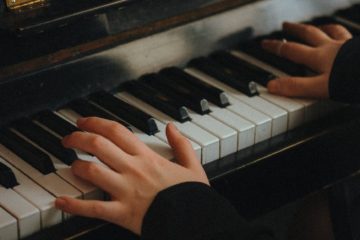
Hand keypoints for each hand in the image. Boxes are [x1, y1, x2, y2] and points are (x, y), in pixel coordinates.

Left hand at [55, 117, 208, 234]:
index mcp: (147, 157)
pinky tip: (61, 202)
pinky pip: (93, 208)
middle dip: (78, 138)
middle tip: (69, 139)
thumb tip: (172, 126)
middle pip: (98, 145)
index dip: (96, 122)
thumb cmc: (192, 196)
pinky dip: (74, 205)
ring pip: (92, 171)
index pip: (116, 131)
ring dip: (76, 166)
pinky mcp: (122, 213)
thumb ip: (181, 144)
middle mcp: (133, 170)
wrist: (194, 222)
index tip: (84, 121)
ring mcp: (125, 191)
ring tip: (72, 165)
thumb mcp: (192, 165)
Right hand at [261, 22, 351, 97]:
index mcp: (319, 57)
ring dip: (321, 28)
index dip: (276, 46)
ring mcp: (348, 46)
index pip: (291, 50)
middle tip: (286, 25)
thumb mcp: (320, 88)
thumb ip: (296, 87)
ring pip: (332, 31)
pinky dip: (345, 34)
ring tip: (317, 27)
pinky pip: (351, 36)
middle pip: (309, 34)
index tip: (265, 43)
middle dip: (295, 30)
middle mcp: (332, 48)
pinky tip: (347, 37)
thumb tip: (270, 86)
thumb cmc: (354, 81)